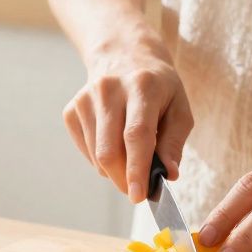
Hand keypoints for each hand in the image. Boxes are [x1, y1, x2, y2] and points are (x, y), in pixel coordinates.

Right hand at [63, 36, 191, 201]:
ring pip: (97, 156)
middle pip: (110, 151)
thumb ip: (174, 142)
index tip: (139, 196)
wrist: (123, 55)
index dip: (137, 169)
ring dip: (115, 170)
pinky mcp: (71, 109)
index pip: (136, 135)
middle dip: (124, 179)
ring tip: (131, 157)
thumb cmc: (158, 88)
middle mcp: (109, 89)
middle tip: (137, 190)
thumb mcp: (179, 108)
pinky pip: (86, 150)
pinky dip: (101, 160)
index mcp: (142, 86)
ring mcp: (85, 99)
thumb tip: (168, 174)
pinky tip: (114, 143)